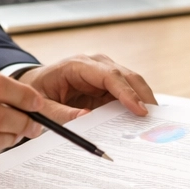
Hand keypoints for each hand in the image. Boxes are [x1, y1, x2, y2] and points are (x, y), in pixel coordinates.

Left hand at [18, 54, 154, 119]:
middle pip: (128, 77)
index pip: (110, 76)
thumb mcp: (40, 106)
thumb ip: (59, 113)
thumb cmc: (36, 92)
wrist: (33, 86)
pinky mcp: (108, 86)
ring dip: (144, 102)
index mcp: (78, 65)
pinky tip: (142, 122)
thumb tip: (85, 118)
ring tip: (154, 123)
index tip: (140, 110)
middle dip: (144, 97)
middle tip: (156, 120)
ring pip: (133, 85)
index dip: (127, 93)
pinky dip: (136, 107)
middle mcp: (96, 65)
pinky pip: (127, 95)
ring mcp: (105, 74)